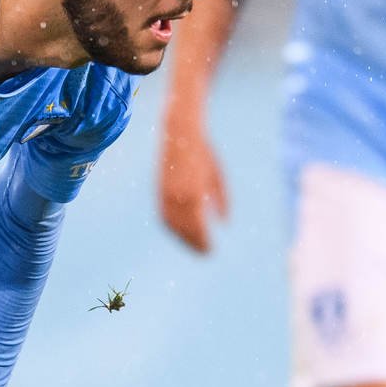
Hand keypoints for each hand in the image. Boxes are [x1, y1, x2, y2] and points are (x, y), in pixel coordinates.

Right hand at [158, 117, 228, 253]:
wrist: (179, 133)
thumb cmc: (204, 153)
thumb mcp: (218, 176)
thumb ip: (222, 200)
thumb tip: (225, 223)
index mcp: (195, 193)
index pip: (198, 227)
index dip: (203, 241)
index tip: (211, 251)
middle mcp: (178, 196)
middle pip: (184, 229)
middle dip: (194, 244)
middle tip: (205, 254)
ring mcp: (166, 194)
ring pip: (172, 225)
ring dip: (182, 238)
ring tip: (194, 245)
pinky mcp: (160, 190)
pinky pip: (165, 216)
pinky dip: (172, 227)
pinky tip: (181, 232)